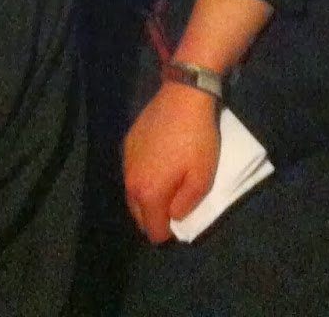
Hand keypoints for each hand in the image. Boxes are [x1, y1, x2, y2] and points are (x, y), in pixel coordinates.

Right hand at [124, 82, 221, 243]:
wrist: (184, 96)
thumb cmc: (197, 140)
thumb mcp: (202, 179)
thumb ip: (185, 206)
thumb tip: (173, 216)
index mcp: (147, 193)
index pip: (153, 231)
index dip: (168, 233)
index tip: (181, 219)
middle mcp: (130, 180)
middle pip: (138, 215)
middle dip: (154, 217)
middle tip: (174, 205)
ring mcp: (126, 159)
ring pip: (132, 193)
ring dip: (146, 197)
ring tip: (166, 185)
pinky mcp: (128, 142)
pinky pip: (132, 171)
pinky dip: (142, 176)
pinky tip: (158, 163)